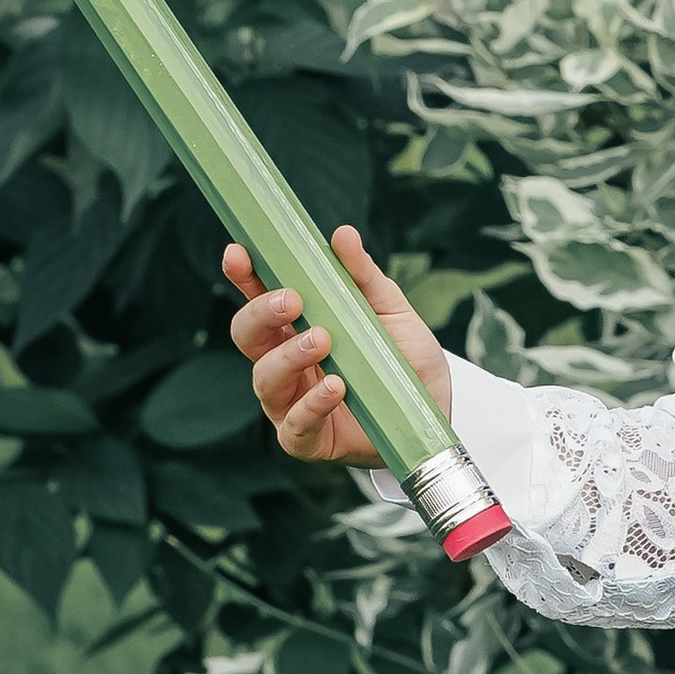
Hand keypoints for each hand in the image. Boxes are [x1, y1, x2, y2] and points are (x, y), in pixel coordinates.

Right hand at [221, 226, 450, 465]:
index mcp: (296, 327)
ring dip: (288, 356)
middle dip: (261, 314)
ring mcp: (291, 402)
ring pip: (264, 379)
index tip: (239, 253)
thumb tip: (343, 235)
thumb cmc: (405, 358)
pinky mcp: (309, 439)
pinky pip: (294, 426)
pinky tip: (335, 387)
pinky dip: (311, 405)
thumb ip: (365, 277)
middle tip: (292, 300)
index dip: (243, 276)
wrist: (435, 409)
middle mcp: (285, 363)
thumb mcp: (392, 310)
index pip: (258, 298)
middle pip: (247, 336)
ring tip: (322, 340)